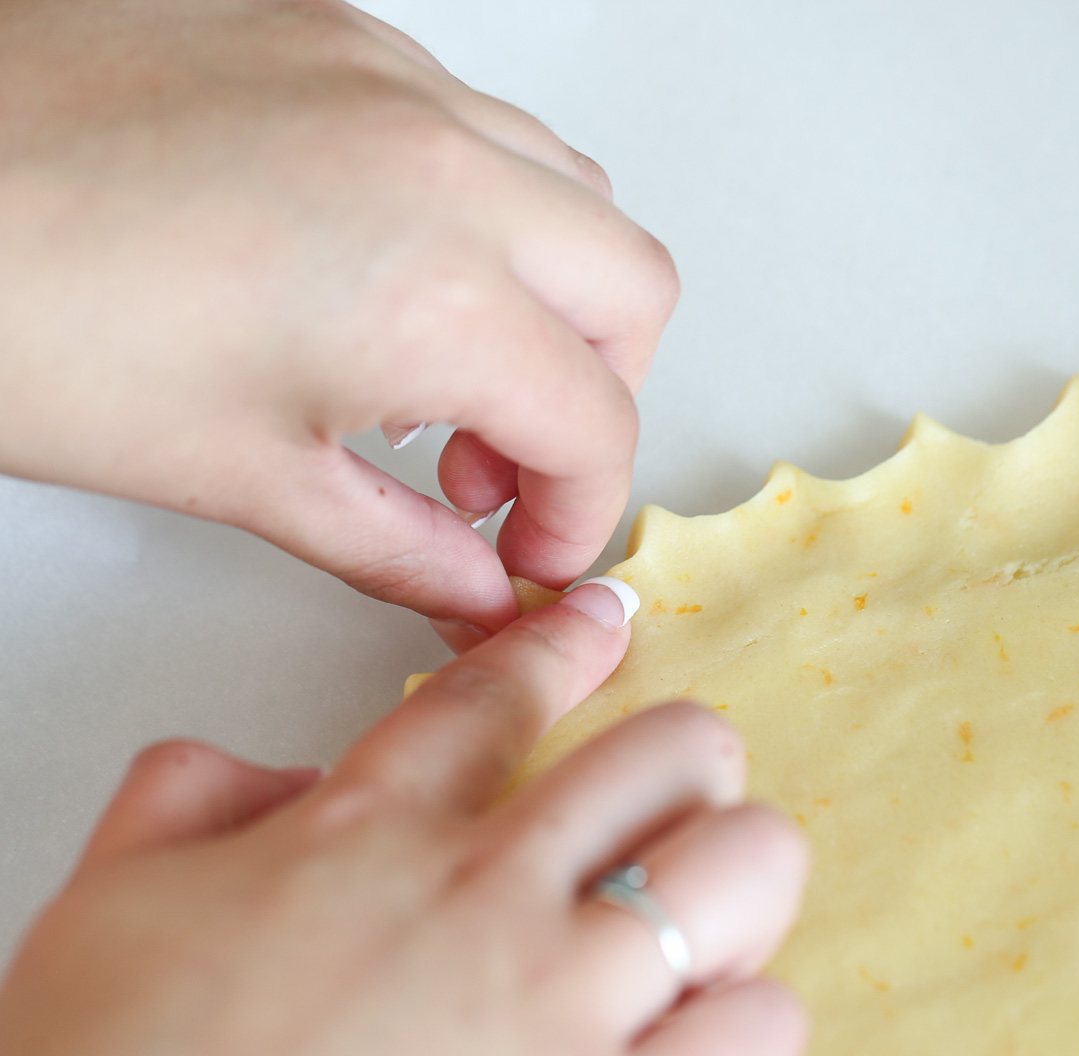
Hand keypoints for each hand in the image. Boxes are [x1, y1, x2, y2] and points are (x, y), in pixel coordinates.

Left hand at [0, 0, 677, 634]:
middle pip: (634, 291)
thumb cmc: (20, 319)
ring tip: (442, 378)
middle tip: (501, 468)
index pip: (596, 423)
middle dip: (597, 400)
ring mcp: (391, 81)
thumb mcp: (242, 478)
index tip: (525, 555)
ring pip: (574, 194)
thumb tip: (476, 594)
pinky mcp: (336, 35)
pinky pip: (483, 131)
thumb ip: (399, 551)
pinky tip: (386, 278)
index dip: (577, 516)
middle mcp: (441, 163)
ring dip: (550, 303)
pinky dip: (483, 222)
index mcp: (430, 291)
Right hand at [0, 582, 806, 1055]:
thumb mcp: (111, 906)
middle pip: (671, 752)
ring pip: (747, 867)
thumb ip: (193, 804)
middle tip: (670, 801)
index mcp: (368, 830)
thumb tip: (274, 776)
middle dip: (689, 760)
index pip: (497, 694)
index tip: (602, 618)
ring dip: (737, 880)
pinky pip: (759, 1031)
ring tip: (700, 920)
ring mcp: (556, 1008)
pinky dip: (746, 1024)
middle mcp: (482, 893)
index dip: (562, 643)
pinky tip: (693, 1043)